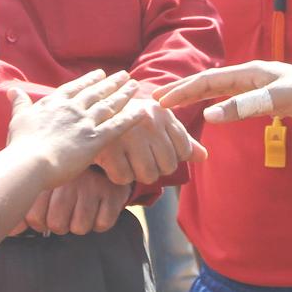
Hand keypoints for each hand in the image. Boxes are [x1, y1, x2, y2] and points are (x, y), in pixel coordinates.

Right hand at [5, 70, 146, 188]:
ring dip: (124, 94)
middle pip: (97, 92)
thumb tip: (12, 90)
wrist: (30, 163)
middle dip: (112, 83)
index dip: (90, 80)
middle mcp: (73, 108)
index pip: (76, 87)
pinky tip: (141, 111)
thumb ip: (20, 103)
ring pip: (109, 105)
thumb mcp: (18, 118)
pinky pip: (118, 126)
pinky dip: (131, 118)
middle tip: (125, 75)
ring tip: (135, 86)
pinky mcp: (96, 140)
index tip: (100, 74)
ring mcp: (86, 123)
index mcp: (55, 102)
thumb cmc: (21, 144)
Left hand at [11, 169, 132, 235]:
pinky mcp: (113, 194)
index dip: (39, 223)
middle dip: (60, 225)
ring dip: (80, 224)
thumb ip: (25, 207)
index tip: (45, 213)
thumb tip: (9, 232)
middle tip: (66, 212)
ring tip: (81, 209)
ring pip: (79, 227)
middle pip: (56, 225)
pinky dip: (100, 222)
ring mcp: (92, 187)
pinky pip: (102, 224)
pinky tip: (98, 208)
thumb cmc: (68, 177)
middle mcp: (69, 181)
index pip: (34, 217)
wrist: (105, 154)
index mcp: (48, 177)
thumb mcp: (46, 185)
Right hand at [86, 96, 205, 185]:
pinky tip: (114, 162)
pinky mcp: (109, 149)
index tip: (156, 151)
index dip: (171, 157)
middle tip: (139, 158)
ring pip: (148, 175)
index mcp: (162, 113)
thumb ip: (181, 140)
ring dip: (138, 174)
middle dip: (155, 168)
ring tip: (127, 160)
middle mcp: (148, 121)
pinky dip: (119, 176)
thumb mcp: (156, 124)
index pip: (183, 151)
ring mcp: (129, 135)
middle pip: (167, 167)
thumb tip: (203, 157)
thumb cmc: (129, 121)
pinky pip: (124, 178)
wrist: (88, 112)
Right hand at [157, 61, 291, 124]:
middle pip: (210, 83)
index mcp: (250, 72)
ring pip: (220, 91)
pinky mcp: (269, 98)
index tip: (161, 101)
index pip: (208, 81)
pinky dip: (218, 105)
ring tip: (178, 106)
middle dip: (184, 91)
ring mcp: (259, 86)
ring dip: (198, 98)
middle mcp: (251, 76)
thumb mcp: (279, 100)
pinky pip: (234, 100)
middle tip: (159, 102)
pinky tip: (214, 112)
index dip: (183, 90)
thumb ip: (245, 106)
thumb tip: (210, 116)